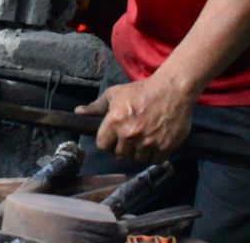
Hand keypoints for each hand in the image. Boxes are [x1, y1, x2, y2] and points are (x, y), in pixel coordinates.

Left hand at [73, 73, 195, 161]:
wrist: (172, 90)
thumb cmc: (141, 90)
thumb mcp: (115, 94)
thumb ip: (96, 107)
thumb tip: (78, 112)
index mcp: (115, 122)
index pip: (102, 145)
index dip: (107, 141)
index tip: (113, 136)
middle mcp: (130, 134)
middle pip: (119, 154)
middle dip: (123, 147)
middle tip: (130, 136)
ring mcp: (147, 142)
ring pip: (136, 159)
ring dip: (138, 152)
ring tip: (142, 139)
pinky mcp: (164, 147)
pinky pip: (154, 160)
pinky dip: (153, 154)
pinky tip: (154, 143)